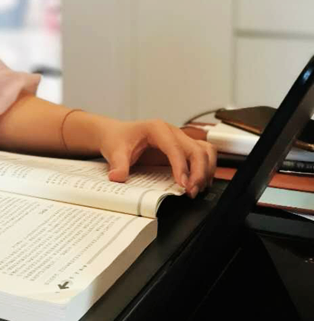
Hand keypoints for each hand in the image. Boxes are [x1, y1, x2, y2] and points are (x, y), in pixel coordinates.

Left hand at [95, 118, 216, 195]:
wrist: (116, 134)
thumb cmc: (118, 138)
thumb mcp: (115, 151)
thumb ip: (118, 164)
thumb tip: (118, 177)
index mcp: (157, 129)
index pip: (175, 147)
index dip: (181, 166)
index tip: (182, 184)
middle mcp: (173, 132)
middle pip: (197, 149)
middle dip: (199, 172)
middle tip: (191, 192)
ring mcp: (180, 140)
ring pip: (205, 151)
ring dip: (206, 170)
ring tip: (196, 189)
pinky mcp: (182, 149)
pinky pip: (202, 155)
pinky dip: (206, 169)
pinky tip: (198, 183)